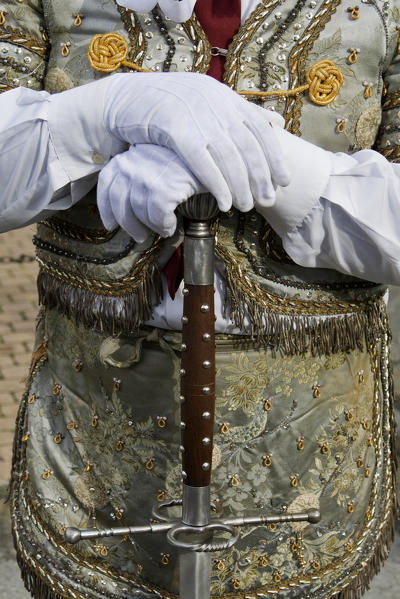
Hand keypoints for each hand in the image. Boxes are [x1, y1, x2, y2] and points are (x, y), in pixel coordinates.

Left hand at [97, 144, 206, 240]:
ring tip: (162, 229)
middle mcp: (134, 163)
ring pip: (139, 213)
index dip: (106, 207)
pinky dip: (164, 226)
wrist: (218, 156)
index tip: (110, 224)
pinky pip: (157, 218)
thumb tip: (127, 207)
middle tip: (139, 236)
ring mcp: (148, 175)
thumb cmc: (189, 161)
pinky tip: (172, 225)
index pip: (106, 182)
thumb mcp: (159, 160)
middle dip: (128, 224)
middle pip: (119, 202)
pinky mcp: (165, 188)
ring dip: (151, 227)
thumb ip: (140, 174)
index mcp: (129, 155)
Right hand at [104, 73, 289, 211]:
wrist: (123, 99)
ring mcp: (194, 113)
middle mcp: (214, 101)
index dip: (274, 156)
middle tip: (268, 200)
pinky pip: (202, 161)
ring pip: (227, 155)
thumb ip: (240, 113)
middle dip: (261, 176)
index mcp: (224, 96)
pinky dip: (216, 184)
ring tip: (246, 207)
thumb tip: (276, 123)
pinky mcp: (173, 127)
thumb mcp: (208, 101)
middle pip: (246, 144)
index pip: (259, 128)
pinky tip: (224, 202)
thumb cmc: (167, 106)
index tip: (283, 180)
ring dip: (240, 185)